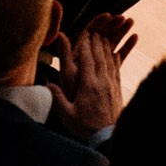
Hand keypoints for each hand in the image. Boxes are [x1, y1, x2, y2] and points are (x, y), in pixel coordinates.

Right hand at [45, 15, 125, 139]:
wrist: (108, 137)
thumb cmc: (86, 128)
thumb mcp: (68, 115)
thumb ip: (58, 99)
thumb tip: (46, 84)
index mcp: (89, 86)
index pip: (87, 60)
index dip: (85, 45)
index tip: (83, 32)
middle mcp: (102, 81)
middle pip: (99, 55)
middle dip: (96, 40)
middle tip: (93, 28)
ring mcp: (112, 84)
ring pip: (110, 59)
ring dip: (107, 45)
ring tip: (103, 34)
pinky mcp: (118, 88)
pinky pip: (117, 68)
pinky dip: (116, 56)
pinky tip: (115, 52)